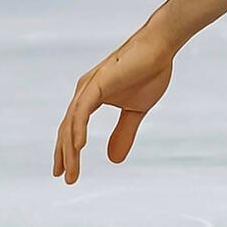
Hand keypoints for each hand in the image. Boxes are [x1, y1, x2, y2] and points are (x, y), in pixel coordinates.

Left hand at [54, 30, 175, 183]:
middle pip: (67, 129)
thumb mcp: (135, 111)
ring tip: (70, 171)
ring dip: (69, 149)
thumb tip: (113, 160)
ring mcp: (89, 87)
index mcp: (91, 97)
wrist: (161, 47)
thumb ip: (123, 133)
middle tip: (66, 179)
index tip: (66, 172)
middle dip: (65, 155)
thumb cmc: (149, 72)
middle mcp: (84, 92)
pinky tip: (78, 147)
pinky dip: (78, 129)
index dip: (68, 150)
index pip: (72, 128)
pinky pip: (81, 111)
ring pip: (71, 123)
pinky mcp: (98, 83)